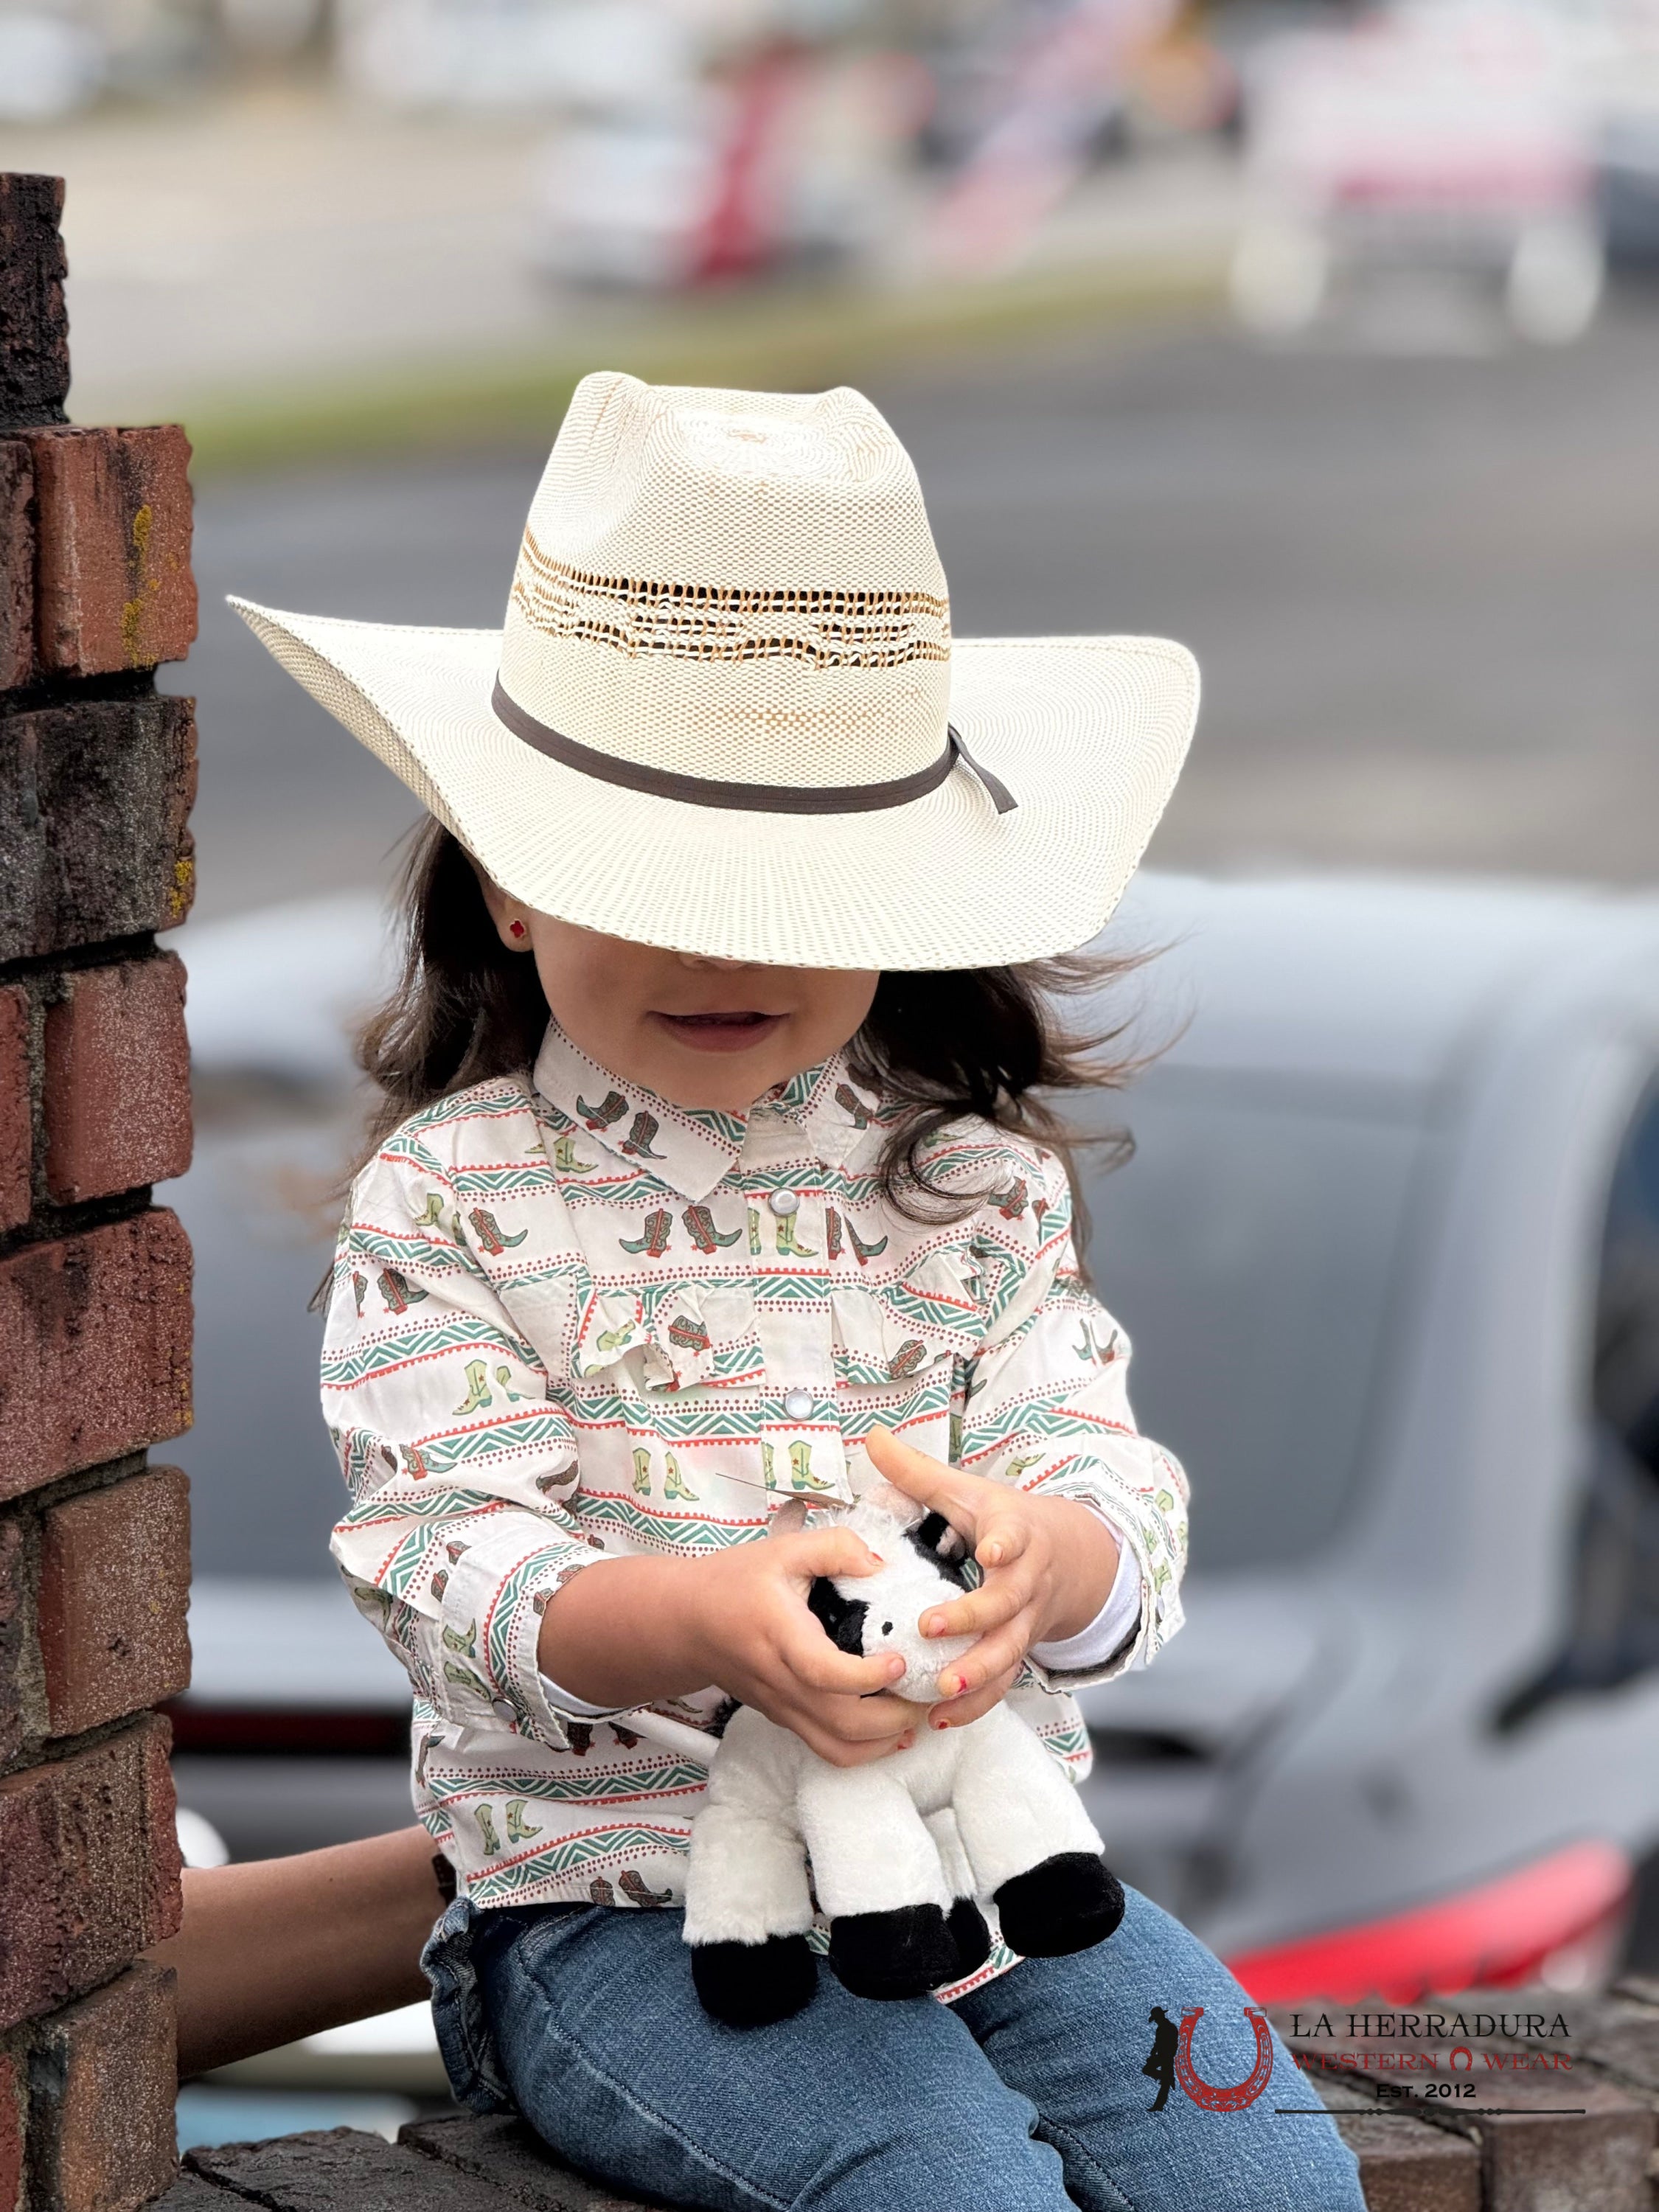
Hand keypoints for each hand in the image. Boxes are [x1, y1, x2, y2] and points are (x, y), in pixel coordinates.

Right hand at [536, 1526, 917, 1766]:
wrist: (685, 1624)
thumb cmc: (734, 1583)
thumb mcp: (782, 1549)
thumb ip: (834, 1547)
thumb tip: (883, 1564)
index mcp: (780, 1636)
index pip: (823, 1673)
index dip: (868, 1677)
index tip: (901, 1660)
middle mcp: (782, 1682)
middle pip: (842, 1725)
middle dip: (896, 1718)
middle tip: (930, 1691)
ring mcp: (783, 1708)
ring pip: (838, 1750)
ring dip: (886, 1742)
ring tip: (919, 1713)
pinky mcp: (786, 1720)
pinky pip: (829, 1750)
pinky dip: (866, 1749)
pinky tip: (893, 1727)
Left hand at [865, 1426, 1119, 1730]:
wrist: (1067, 1558)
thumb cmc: (1002, 1521)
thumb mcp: (967, 1491)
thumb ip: (918, 1471)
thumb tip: (872, 1437)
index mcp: (1015, 1534)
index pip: (1014, 1536)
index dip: (1006, 1544)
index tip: (992, 1551)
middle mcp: (1026, 1581)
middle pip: (1006, 1604)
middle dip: (973, 1618)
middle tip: (931, 1627)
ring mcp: (1026, 1621)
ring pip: (1008, 1652)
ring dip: (977, 1673)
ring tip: (940, 1689)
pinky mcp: (1018, 1650)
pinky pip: (1003, 1683)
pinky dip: (975, 1703)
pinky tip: (939, 1717)